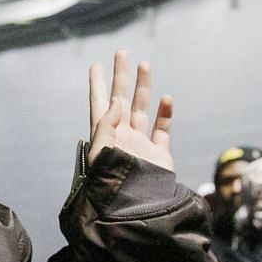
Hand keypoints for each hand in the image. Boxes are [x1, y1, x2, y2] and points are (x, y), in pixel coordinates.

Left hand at [88, 49, 173, 172]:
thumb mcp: (102, 154)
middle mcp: (122, 137)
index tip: (95, 66)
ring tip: (145, 64)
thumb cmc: (114, 184)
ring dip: (143, 87)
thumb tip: (116, 101)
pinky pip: (162, 130)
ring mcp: (140, 145)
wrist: (137, 208)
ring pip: (142, 109)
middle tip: (122, 53)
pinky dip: (165, 114)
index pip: (99, 105)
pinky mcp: (158, 155)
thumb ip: (106, 125)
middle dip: (121, 77)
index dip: (97, 85)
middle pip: (121, 99)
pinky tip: (166, 99)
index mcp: (105, 137)